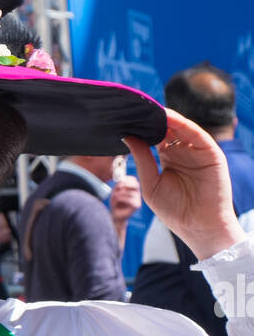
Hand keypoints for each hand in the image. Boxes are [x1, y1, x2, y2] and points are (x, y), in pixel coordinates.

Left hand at [109, 176, 140, 228]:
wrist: (116, 215)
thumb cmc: (116, 203)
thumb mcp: (115, 192)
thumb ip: (118, 185)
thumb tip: (121, 181)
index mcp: (132, 189)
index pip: (134, 180)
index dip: (128, 178)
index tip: (120, 179)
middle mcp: (137, 194)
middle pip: (136, 184)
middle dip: (127, 184)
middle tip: (119, 187)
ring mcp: (138, 200)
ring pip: (131, 193)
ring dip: (121, 194)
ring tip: (114, 197)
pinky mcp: (137, 206)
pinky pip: (130, 200)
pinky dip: (122, 199)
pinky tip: (118, 202)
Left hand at [124, 110, 242, 259]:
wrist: (199, 226)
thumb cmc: (175, 211)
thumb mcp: (151, 184)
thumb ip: (142, 159)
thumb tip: (127, 137)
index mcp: (168, 159)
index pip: (154, 137)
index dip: (142, 129)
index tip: (125, 118)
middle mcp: (183, 152)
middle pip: (166, 129)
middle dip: (151, 120)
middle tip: (134, 108)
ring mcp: (197, 151)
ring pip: (180, 128)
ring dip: (165, 118)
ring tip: (148, 108)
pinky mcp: (210, 152)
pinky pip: (195, 133)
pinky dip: (181, 123)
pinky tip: (167, 117)